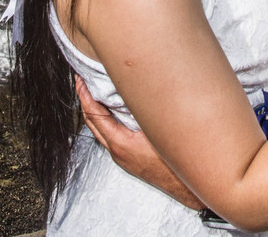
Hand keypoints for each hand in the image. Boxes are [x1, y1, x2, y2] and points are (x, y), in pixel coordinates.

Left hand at [75, 76, 204, 209]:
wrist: (186, 187)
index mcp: (120, 143)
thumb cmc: (175, 163)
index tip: (81, 81)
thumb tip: (135, 88)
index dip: (85, 96)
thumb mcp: (159, 130)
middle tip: (81, 82)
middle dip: (84, 101)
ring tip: (93, 92)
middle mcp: (117, 152)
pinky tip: (112, 112)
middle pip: (92, 123)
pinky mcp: (128, 159)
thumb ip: (145, 110)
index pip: (95, 115)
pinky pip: (110, 136)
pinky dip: (105, 121)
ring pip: (100, 131)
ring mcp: (121, 157)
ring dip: (94, 111)